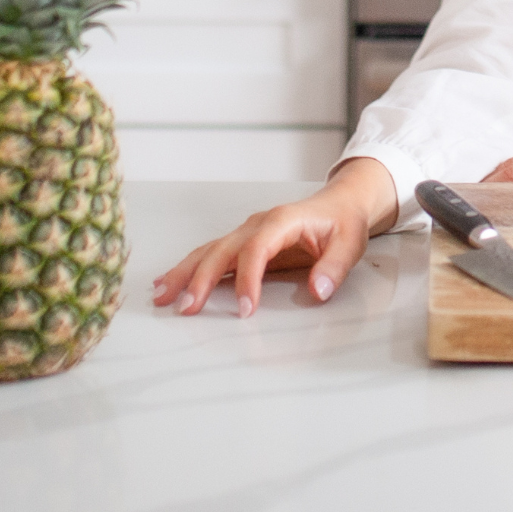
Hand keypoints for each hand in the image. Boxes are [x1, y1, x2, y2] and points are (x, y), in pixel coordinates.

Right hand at [152, 157, 397, 317]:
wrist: (341, 203)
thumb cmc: (344, 222)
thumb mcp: (351, 243)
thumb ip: (335, 266)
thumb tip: (318, 291)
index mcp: (283, 220)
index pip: (257, 248)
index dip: (249, 278)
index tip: (247, 309)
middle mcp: (258, 223)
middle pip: (223, 249)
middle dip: (202, 278)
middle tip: (187, 308)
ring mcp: (247, 231)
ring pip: (209, 250)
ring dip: (185, 273)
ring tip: (161, 296)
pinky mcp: (243, 242)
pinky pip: (212, 254)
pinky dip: (189, 269)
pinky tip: (168, 283)